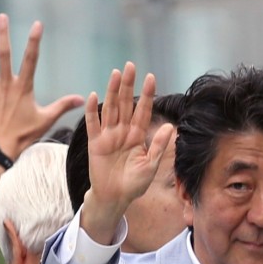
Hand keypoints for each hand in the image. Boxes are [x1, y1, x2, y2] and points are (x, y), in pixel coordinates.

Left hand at [0, 13, 83, 158]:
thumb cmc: (25, 134)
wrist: (0, 147)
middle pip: (4, 54)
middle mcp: (6, 84)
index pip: (31, 59)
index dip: (34, 40)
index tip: (37, 24)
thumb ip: (63, 106)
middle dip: (3, 34)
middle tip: (2, 17)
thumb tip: (82, 98)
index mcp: (23, 87)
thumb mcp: (47, 119)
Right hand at [80, 62, 174, 244]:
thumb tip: (170, 127)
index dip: (147, 94)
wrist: (115, 197)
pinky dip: (93, 111)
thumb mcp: (150, 165)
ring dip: (112, 91)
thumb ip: (158, 146)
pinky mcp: (95, 143)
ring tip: (116, 74)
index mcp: (138, 136)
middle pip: (126, 104)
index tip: (151, 77)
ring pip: (111, 109)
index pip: (143, 110)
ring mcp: (108, 136)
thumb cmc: (134, 184)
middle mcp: (123, 132)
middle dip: (128, 85)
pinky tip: (94, 96)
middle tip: (131, 66)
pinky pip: (93, 124)